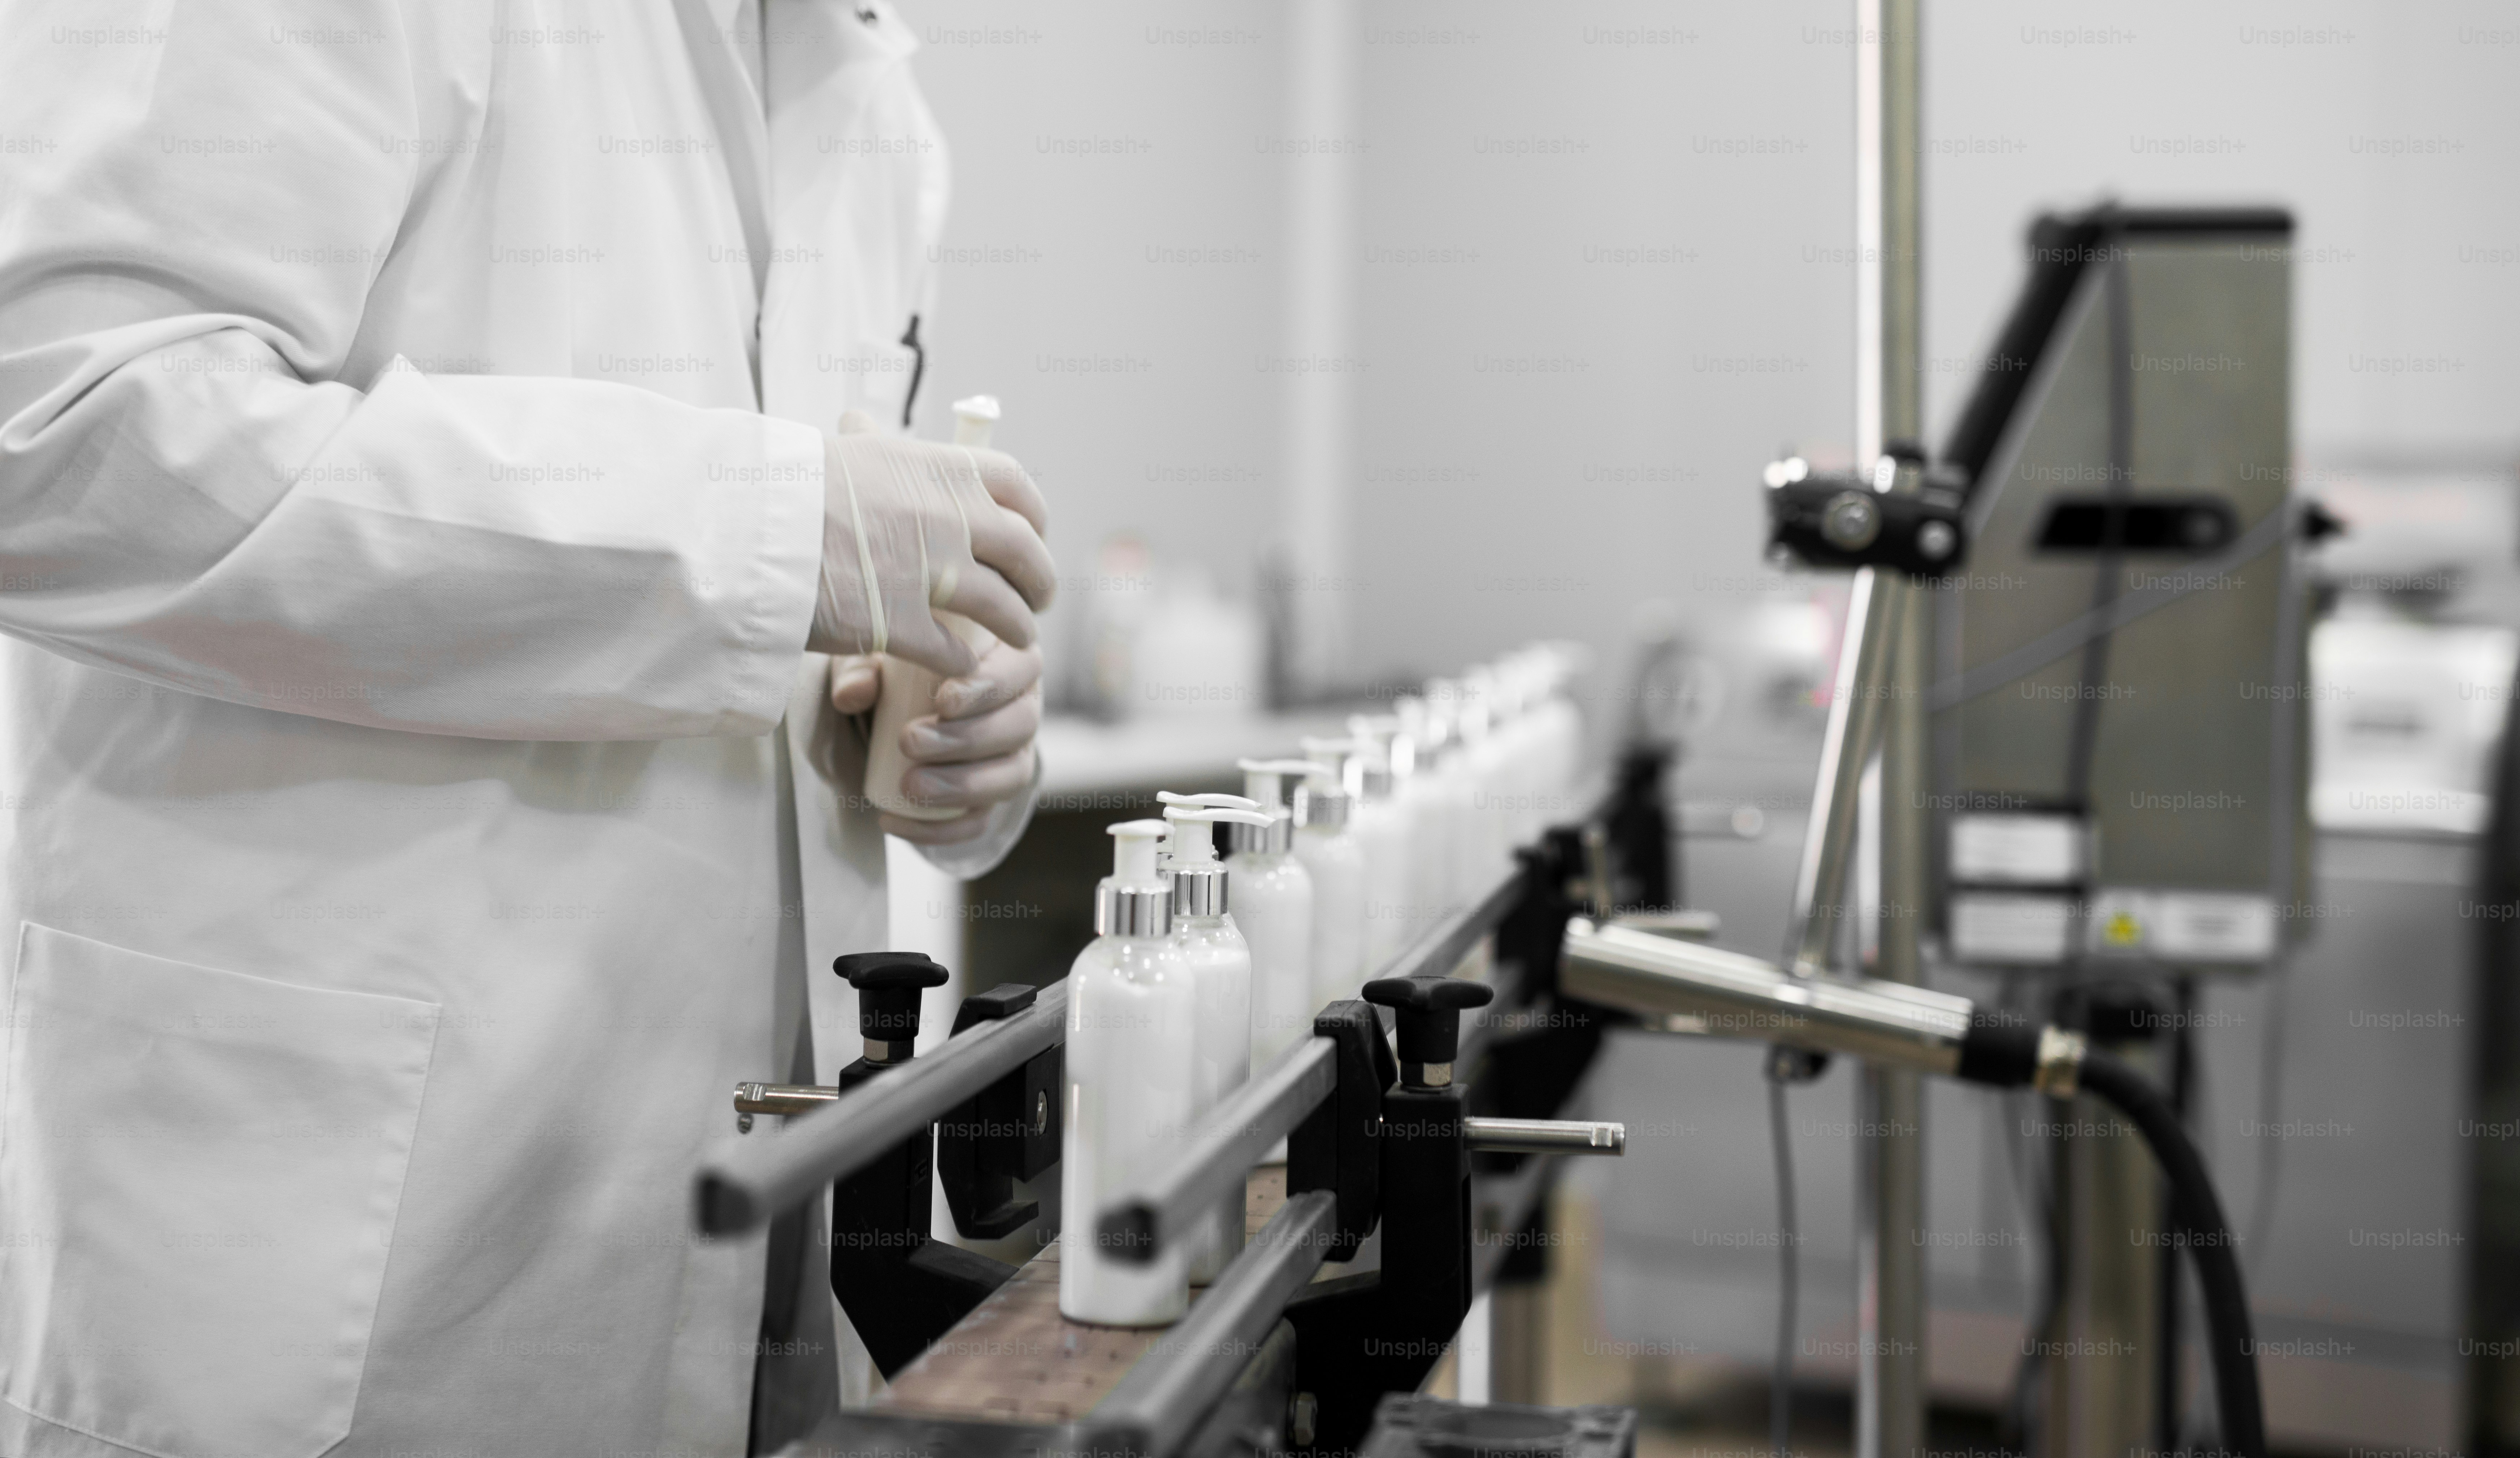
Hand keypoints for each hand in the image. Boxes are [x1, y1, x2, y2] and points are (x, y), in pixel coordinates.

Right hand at [809, 410, 1054, 677]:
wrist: (746, 528)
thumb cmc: (787, 487)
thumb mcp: (844, 451)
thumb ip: (873, 447)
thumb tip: (863, 424)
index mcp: (937, 469)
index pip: (1016, 486)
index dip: (1034, 518)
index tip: (1034, 537)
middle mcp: (946, 516)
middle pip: (1024, 552)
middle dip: (1039, 579)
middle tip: (1037, 598)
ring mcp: (928, 572)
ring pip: (1002, 607)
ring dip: (1017, 627)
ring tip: (1019, 637)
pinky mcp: (900, 624)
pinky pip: (955, 651)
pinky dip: (965, 663)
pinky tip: (963, 667)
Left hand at [827, 640, 1043, 843]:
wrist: (898, 711)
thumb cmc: (899, 670)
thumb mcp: (876, 657)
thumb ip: (860, 667)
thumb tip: (852, 694)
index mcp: (1011, 658)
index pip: (1021, 668)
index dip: (990, 686)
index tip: (943, 700)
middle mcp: (1025, 706)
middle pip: (1021, 725)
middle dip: (966, 739)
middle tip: (910, 742)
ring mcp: (1016, 755)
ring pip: (1012, 776)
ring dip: (963, 785)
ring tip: (911, 786)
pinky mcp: (992, 796)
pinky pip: (981, 820)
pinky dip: (942, 829)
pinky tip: (897, 823)